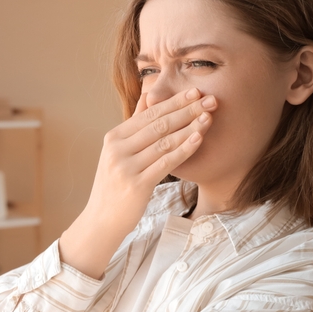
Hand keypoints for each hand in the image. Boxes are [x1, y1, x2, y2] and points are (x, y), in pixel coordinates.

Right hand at [59, 88, 216, 278]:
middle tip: (210, 99)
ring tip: (209, 116)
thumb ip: (134, 124)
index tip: (195, 91)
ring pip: (164, 141)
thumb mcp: (119, 152)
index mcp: (114, 138)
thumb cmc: (115, 185)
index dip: (174, 101)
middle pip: (158, 124)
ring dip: (189, 127)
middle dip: (187, 110)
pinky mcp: (137, 185)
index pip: (148, 113)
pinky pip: (166, 162)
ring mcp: (126, 167)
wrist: (102, 220)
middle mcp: (117, 149)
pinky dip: (184, 149)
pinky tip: (199, 138)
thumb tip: (147, 96)